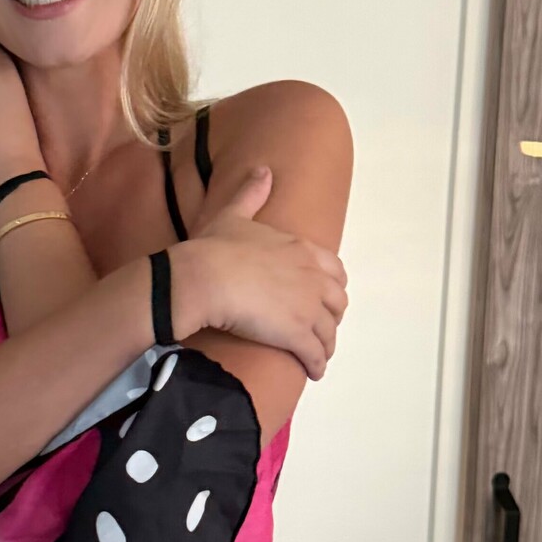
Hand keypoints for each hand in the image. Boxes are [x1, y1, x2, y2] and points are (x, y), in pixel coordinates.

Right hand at [186, 167, 348, 380]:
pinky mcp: (297, 335)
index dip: (331, 286)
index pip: (334, 270)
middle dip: (332, 317)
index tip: (322, 297)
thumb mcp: (233, 214)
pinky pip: (316, 354)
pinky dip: (318, 364)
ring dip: (326, 345)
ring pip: (329, 332)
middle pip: (337, 303)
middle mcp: (312, 278)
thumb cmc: (214, 247)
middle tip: (320, 328)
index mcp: (301, 249)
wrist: (203, 277)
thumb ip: (252, 193)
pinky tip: (313, 372)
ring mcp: (307, 308)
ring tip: (318, 356)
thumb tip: (264, 170)